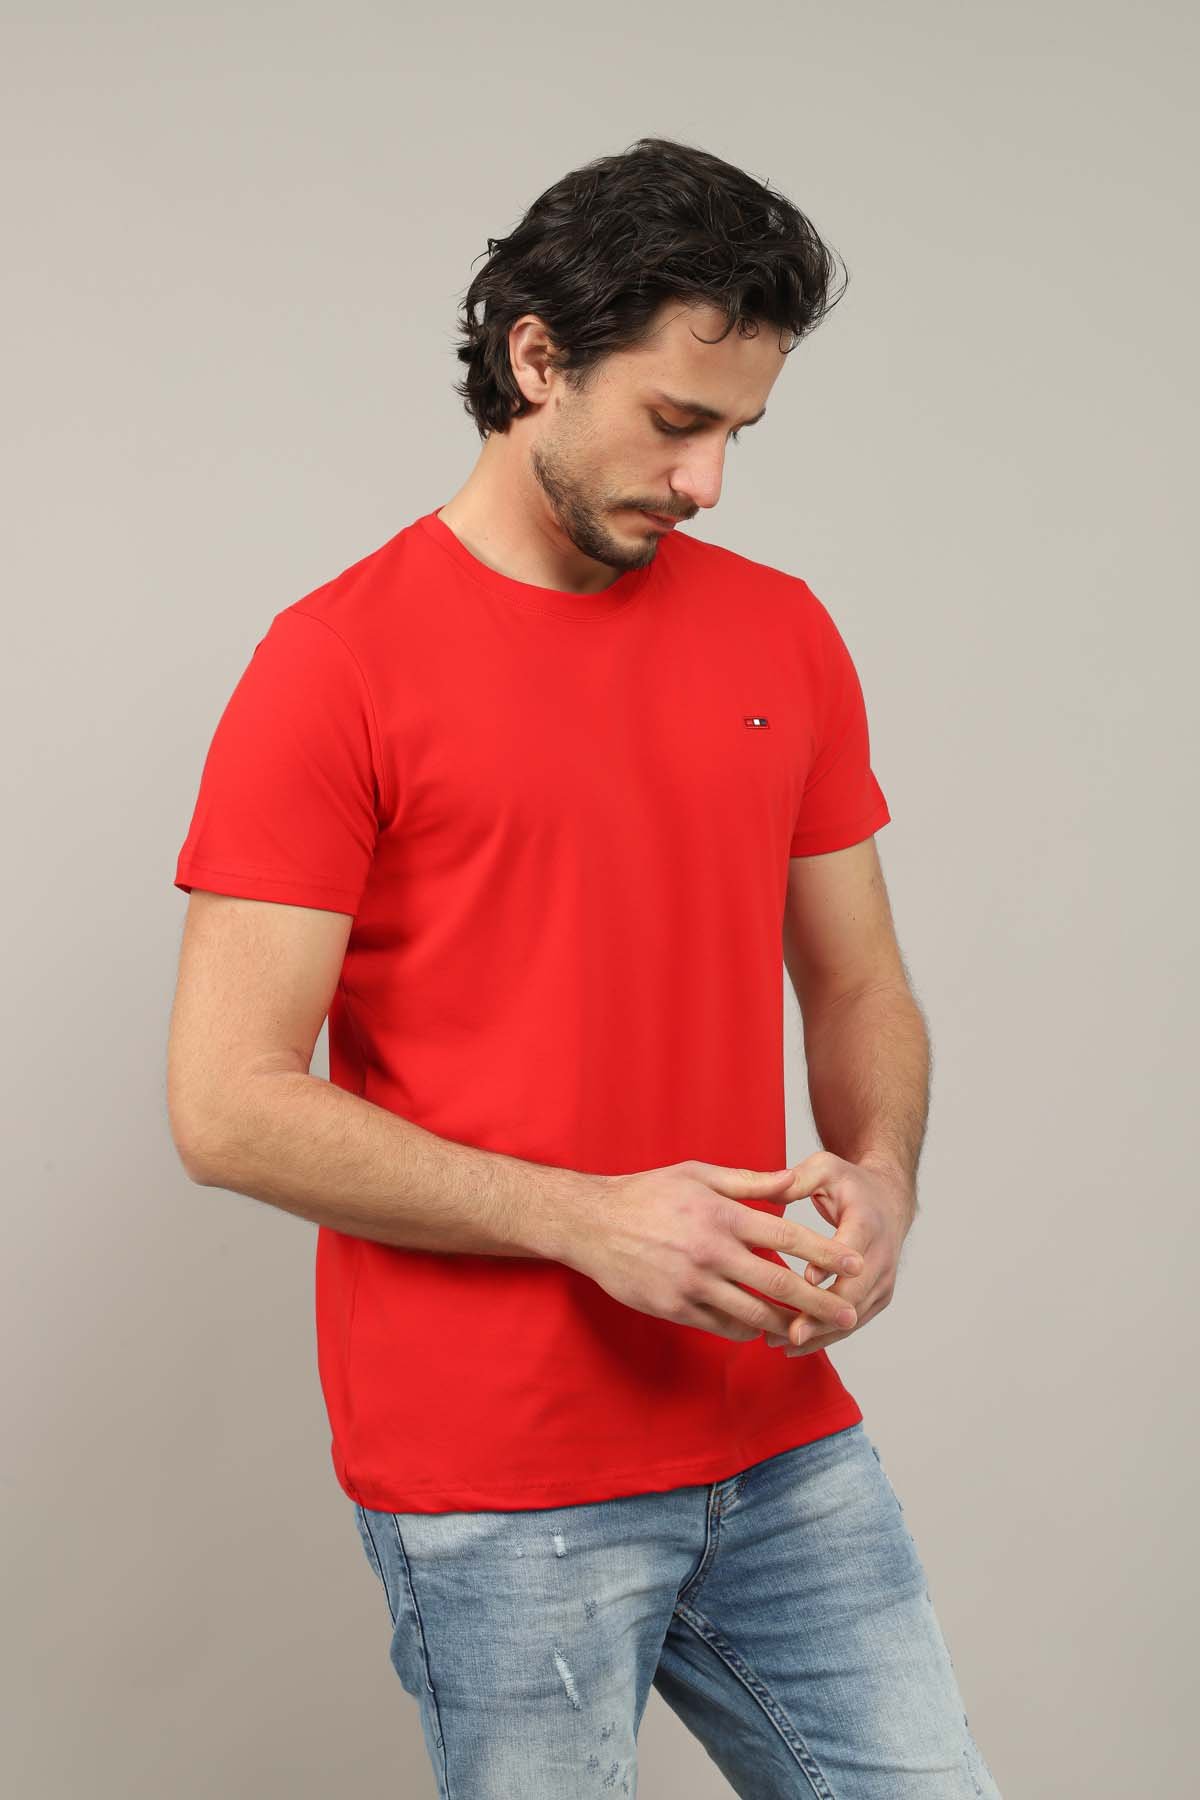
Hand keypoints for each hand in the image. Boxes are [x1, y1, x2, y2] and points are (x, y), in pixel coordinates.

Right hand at [566, 1160, 866, 1344]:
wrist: (591, 1224)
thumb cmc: (647, 1194)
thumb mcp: (697, 1174)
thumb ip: (748, 1183)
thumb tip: (792, 1181)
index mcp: (721, 1216)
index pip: (786, 1237)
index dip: (824, 1253)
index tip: (855, 1264)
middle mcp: (711, 1253)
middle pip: (778, 1284)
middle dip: (820, 1301)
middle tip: (850, 1314)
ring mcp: (692, 1285)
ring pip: (753, 1314)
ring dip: (787, 1325)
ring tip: (813, 1331)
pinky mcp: (674, 1309)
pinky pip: (722, 1326)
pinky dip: (747, 1331)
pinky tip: (762, 1331)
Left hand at [763, 1149, 914, 1355]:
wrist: (888, 1200)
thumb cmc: (850, 1184)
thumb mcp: (825, 1167)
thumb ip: (800, 1178)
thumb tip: (775, 1187)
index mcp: (867, 1222)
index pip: (851, 1249)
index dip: (831, 1267)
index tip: (805, 1281)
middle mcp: (881, 1256)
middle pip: (854, 1293)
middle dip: (822, 1315)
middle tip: (790, 1332)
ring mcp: (883, 1280)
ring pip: (854, 1316)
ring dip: (820, 1333)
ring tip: (780, 1344)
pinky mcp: (879, 1297)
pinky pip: (854, 1322)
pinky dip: (826, 1335)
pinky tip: (795, 1345)